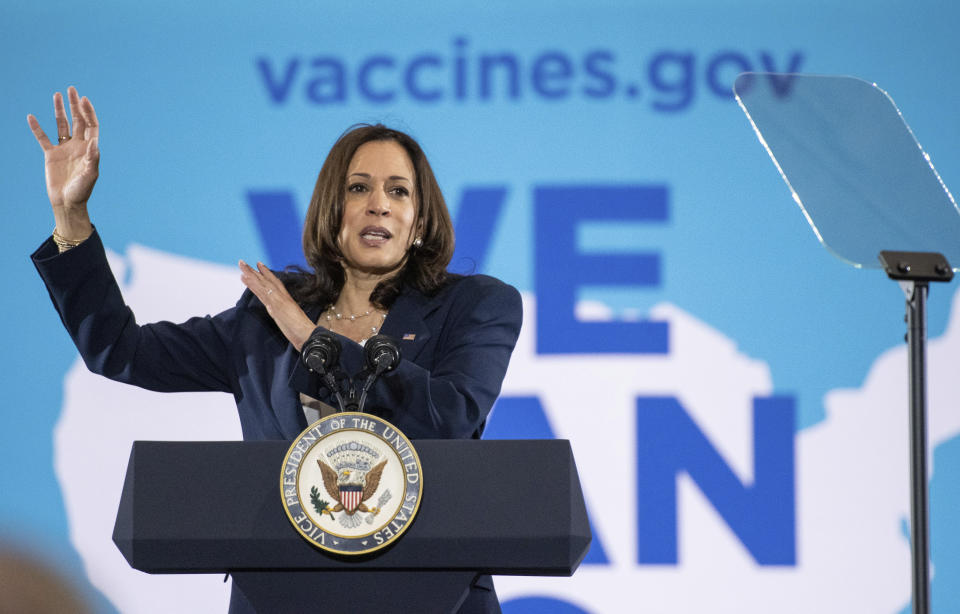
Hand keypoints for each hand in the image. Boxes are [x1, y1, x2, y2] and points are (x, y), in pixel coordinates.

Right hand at [27, 86, 98, 239]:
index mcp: (90, 149)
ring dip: (59, 110)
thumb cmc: (82, 191)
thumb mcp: (90, 175)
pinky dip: (37, 128)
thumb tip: (95, 141)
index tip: (84, 99)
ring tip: (56, 95)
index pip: (91, 125)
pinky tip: (31, 116)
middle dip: (75, 105)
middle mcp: (78, 146)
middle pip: (77, 120)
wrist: (67, 203)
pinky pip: (43, 138)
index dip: (89, 112)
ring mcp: (64, 149)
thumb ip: (93, 158)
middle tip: (71, 89)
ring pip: (61, 125)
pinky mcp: (51, 155)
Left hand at [239, 260, 316, 350]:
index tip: (258, 265)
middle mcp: (282, 298)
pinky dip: (253, 284)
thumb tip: (276, 313)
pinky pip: (262, 291)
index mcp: (286, 301)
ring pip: (262, 284)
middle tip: (242, 262)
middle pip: (266, 281)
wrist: (308, 335)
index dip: (266, 275)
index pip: (275, 285)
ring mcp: (279, 300)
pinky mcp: (276, 305)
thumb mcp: (292, 322)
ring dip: (250, 274)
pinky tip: (245, 278)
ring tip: (241, 265)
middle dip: (254, 272)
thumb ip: (284, 316)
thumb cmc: (304, 332)